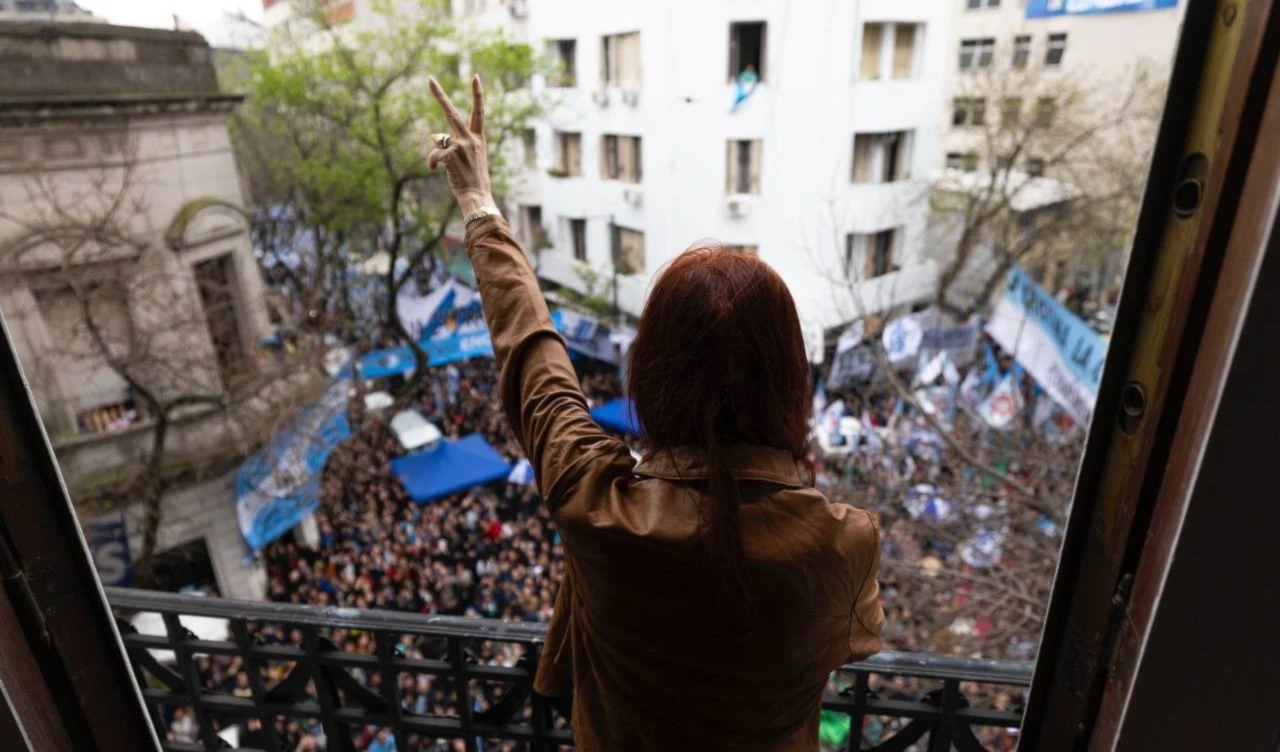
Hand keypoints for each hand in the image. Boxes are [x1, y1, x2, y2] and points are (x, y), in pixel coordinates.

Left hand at [427, 75, 494, 216]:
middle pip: (451, 111)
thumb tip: (439, 140)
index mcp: (478, 138)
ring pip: (438, 140)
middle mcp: (471, 138)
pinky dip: (431, 163)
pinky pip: (433, 154)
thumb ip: (460, 144)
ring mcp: (461, 145)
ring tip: (440, 168)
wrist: (477, 196)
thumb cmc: (473, 180)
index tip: (475, 77)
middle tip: (429, 79)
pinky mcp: (451, 154)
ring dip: (436, 155)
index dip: (477, 94)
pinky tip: (435, 171)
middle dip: (439, 95)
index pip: (479, 111)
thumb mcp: (472, 158)